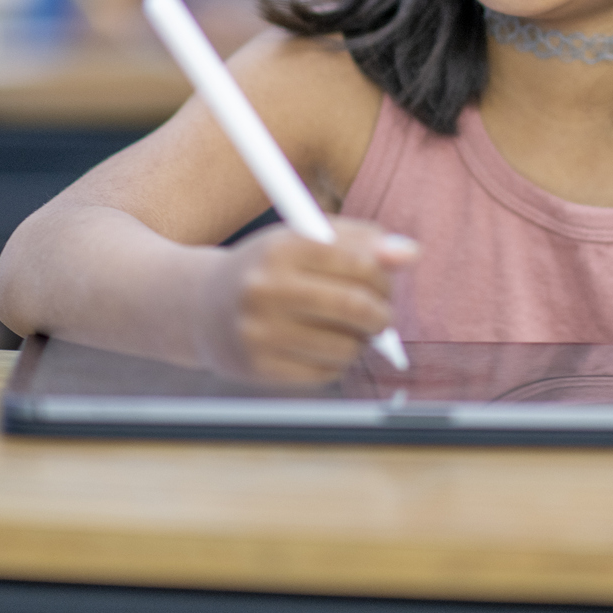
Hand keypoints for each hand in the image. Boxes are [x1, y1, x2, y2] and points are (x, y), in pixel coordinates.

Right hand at [196, 218, 417, 383]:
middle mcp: (266, 288)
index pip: (357, 262)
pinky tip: (320, 348)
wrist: (200, 306)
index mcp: (282, 246)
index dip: (384, 277)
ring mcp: (260, 331)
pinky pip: (325, 373)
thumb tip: (412, 253)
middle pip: (355, 307)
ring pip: (345, 346)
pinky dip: (334, 363)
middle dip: (382, 315)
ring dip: (360, 343)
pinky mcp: (259, 367)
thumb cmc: (268, 268)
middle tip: (382, 316)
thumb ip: (360, 241)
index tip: (386, 284)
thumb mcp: (305, 240)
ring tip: (347, 332)